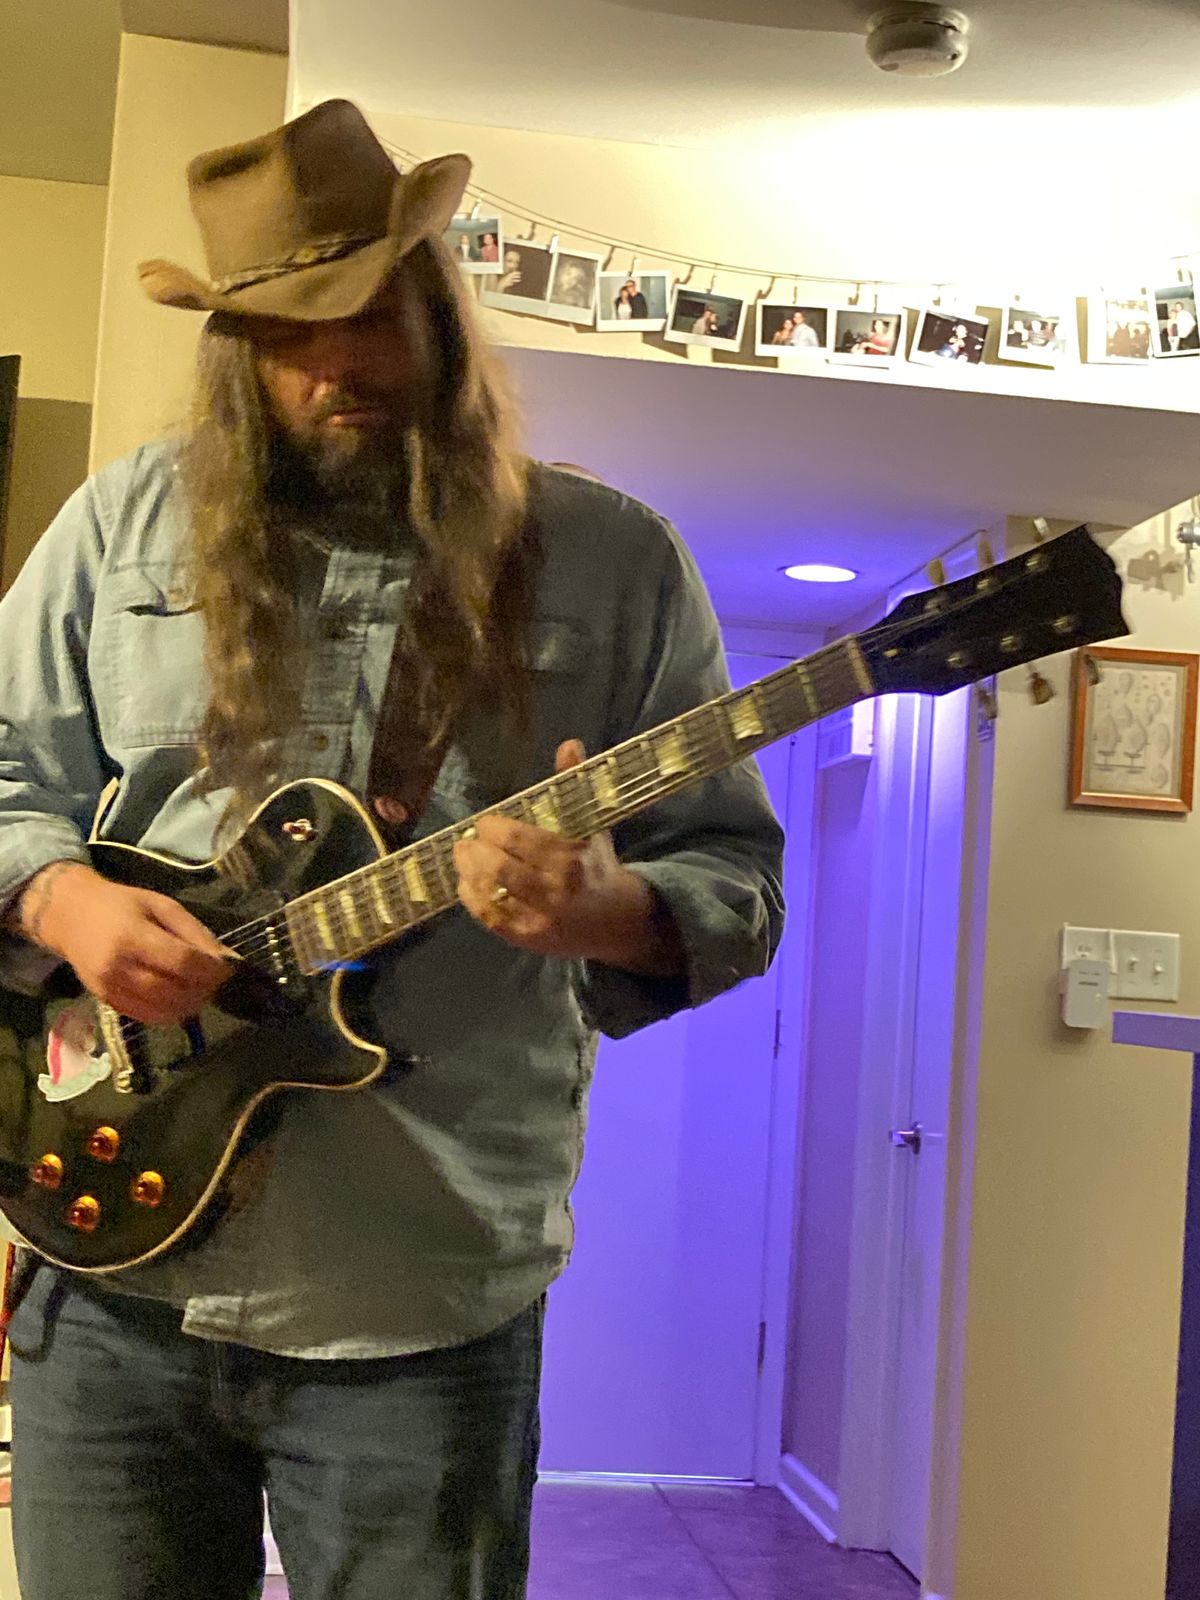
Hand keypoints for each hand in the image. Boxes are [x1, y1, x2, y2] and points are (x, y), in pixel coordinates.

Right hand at [17, 861, 230, 1025]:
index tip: (227, 970)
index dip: (211, 971)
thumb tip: (224, 959)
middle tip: (217, 982)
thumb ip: (193, 931)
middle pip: (173, 991)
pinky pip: (146, 1017)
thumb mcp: (161, 905)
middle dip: (203, 990)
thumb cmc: (120, 904)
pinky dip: (170, 1014)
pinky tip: (180, 1000)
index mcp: (132, 936)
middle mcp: (118, 967)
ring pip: (161, 1010)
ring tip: (201, 991)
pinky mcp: (106, 1002)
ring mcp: (110, 989)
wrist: (70, 916)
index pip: (182, 962)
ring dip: (190, 1006)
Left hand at [453, 741, 684, 975]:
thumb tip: (569, 744)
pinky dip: (472, 898)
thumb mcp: (591, 825)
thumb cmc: (597, 866)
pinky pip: (490, 917)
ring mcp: (540, 918)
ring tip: (462, 856)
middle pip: (498, 867)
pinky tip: (466, 883)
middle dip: (474, 850)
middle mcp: (556, 890)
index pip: (518, 839)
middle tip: (465, 840)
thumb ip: (573, 785)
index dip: (493, 829)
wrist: (616, 921)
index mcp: (572, 857)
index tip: (485, 823)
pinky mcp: (527, 938)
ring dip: (468, 871)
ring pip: (490, 892)